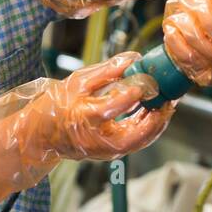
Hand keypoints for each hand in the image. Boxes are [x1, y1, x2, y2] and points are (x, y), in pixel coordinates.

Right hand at [45, 52, 176, 160]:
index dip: (127, 97)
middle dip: (155, 118)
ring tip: (167, 104)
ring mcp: (105, 150)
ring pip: (139, 141)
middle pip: (132, 135)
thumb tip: (133, 58)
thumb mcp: (76, 82)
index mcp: (82, 119)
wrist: (43, 136)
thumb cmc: (56, 106)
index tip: (142, 84)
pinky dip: (149, 128)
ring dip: (157, 124)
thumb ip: (106, 71)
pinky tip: (156, 112)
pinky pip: (136, 142)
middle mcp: (96, 139)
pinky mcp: (112, 153)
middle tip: (168, 99)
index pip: (108, 110)